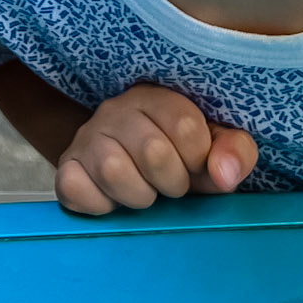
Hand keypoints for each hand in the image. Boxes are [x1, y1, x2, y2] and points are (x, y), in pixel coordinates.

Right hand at [55, 84, 257, 214]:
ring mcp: (87, 138)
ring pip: (115, 170)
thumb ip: (235, 152)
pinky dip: (99, 205)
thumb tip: (224, 175)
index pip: (186, 126)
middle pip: (153, 151)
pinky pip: (75, 188)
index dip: (198, 159)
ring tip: (145, 193)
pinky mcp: (66, 168)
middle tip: (172, 187)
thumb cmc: (178, 157)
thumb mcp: (213, 150)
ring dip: (139, 195)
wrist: (127, 164)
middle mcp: (116, 111)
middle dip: (173, 182)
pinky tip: (112, 202)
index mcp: (156, 97)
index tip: (195, 167)